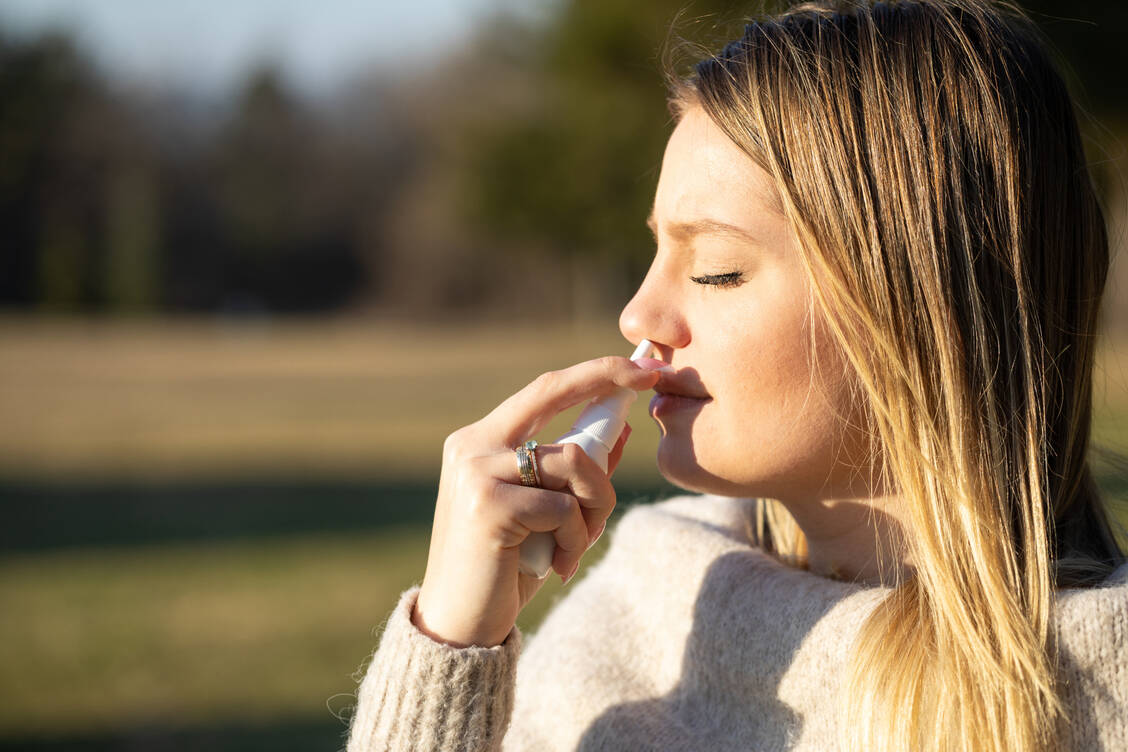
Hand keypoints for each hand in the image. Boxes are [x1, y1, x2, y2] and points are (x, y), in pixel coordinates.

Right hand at [411, 356, 659, 647]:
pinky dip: (574, 537)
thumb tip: (621, 424)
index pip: (542, 390)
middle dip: (606, 378)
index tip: (639, 364)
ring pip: (572, 460)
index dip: (592, 373)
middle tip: (652, 376)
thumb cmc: (505, 567)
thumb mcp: (545, 512)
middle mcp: (471, 445)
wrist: (458, 627)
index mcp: (479, 440)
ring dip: (594, 506)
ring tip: (577, 545)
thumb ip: (575, 469)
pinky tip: (556, 565)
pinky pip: (563, 506)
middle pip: (552, 393)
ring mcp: (476, 472)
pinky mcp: (488, 506)